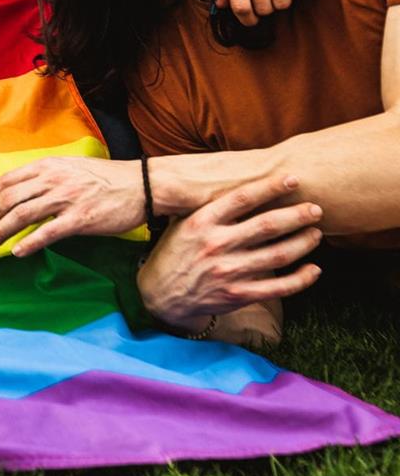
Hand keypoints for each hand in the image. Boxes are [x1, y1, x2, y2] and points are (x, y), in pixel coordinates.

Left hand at [0, 157, 144, 255]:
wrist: (143, 185)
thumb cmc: (106, 178)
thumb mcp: (71, 167)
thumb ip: (46, 176)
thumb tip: (22, 190)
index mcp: (48, 166)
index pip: (8, 181)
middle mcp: (53, 180)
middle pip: (9, 199)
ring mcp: (67, 199)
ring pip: (22, 216)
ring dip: (1, 231)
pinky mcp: (81, 219)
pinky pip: (47, 233)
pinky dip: (28, 243)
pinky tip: (17, 252)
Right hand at [137, 175, 322, 333]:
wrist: (160, 295)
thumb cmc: (175, 253)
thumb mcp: (183, 225)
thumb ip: (211, 209)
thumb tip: (245, 186)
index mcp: (201, 223)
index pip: (242, 199)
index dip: (271, 187)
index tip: (293, 179)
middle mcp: (215, 245)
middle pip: (267, 226)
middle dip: (297, 215)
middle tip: (316, 209)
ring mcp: (227, 272)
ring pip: (278, 255)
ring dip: (303, 243)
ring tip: (316, 234)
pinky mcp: (237, 295)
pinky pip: (278, 287)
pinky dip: (300, 279)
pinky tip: (313, 270)